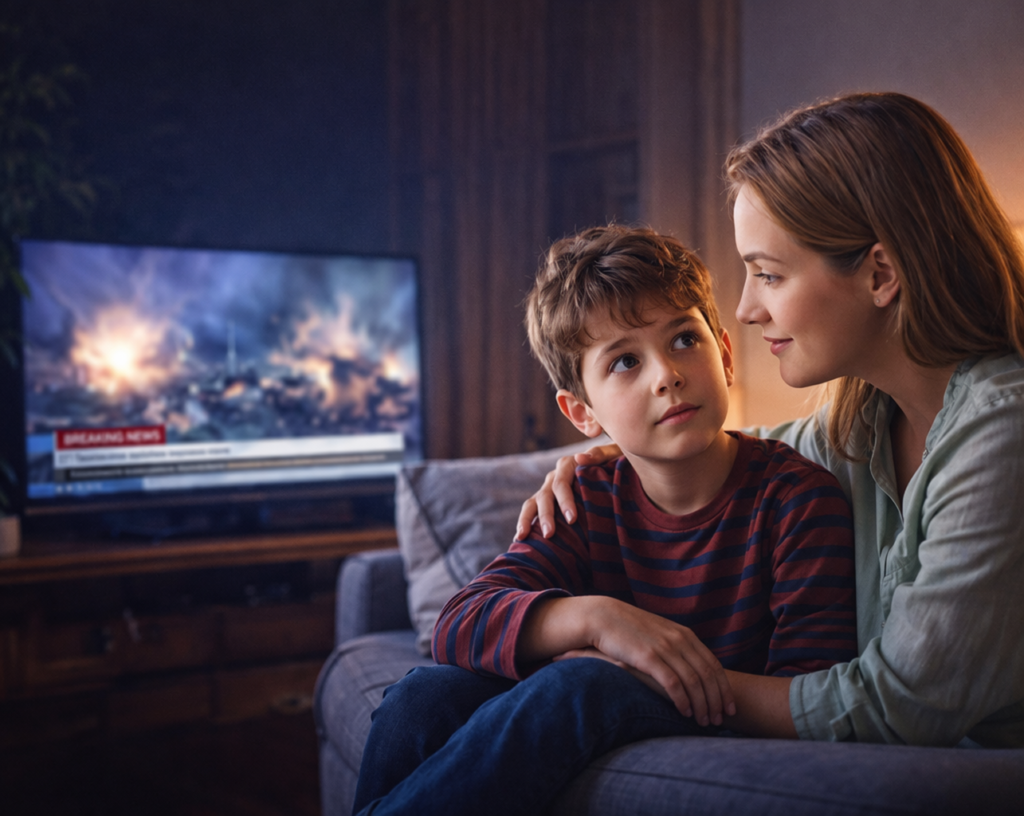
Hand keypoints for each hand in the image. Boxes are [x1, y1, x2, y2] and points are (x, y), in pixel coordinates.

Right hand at [515, 442, 622, 538]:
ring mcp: (548, 489)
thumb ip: (599, 455)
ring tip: (523, 538)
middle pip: (545, 495)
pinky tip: (520, 540)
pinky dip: (525, 523)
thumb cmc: (615, 465)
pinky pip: (530, 512)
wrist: (612, 470)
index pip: (562, 484)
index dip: (565, 501)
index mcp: (569, 465)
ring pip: (532, 503)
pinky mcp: (546, 502)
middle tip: (549, 534)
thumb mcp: (613, 455)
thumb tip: (579, 458)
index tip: (571, 519)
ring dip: (527, 520)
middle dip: (546, 515)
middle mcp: (554, 476)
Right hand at [526, 595, 734, 725]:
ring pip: (693, 682)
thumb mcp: (659, 633)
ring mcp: (665, 648)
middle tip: (719, 719)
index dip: (724, 688)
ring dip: (702, 704)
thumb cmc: (630, 629)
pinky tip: (684, 712)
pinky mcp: (649, 657)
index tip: (728, 706)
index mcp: (684, 634)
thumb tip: (690, 668)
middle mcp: (679, 640)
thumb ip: (676, 647)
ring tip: (704, 721)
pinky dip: (682, 700)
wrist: (603, 616)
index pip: (713, 665)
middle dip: (717, 700)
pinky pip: (673, 683)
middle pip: (707, 675)